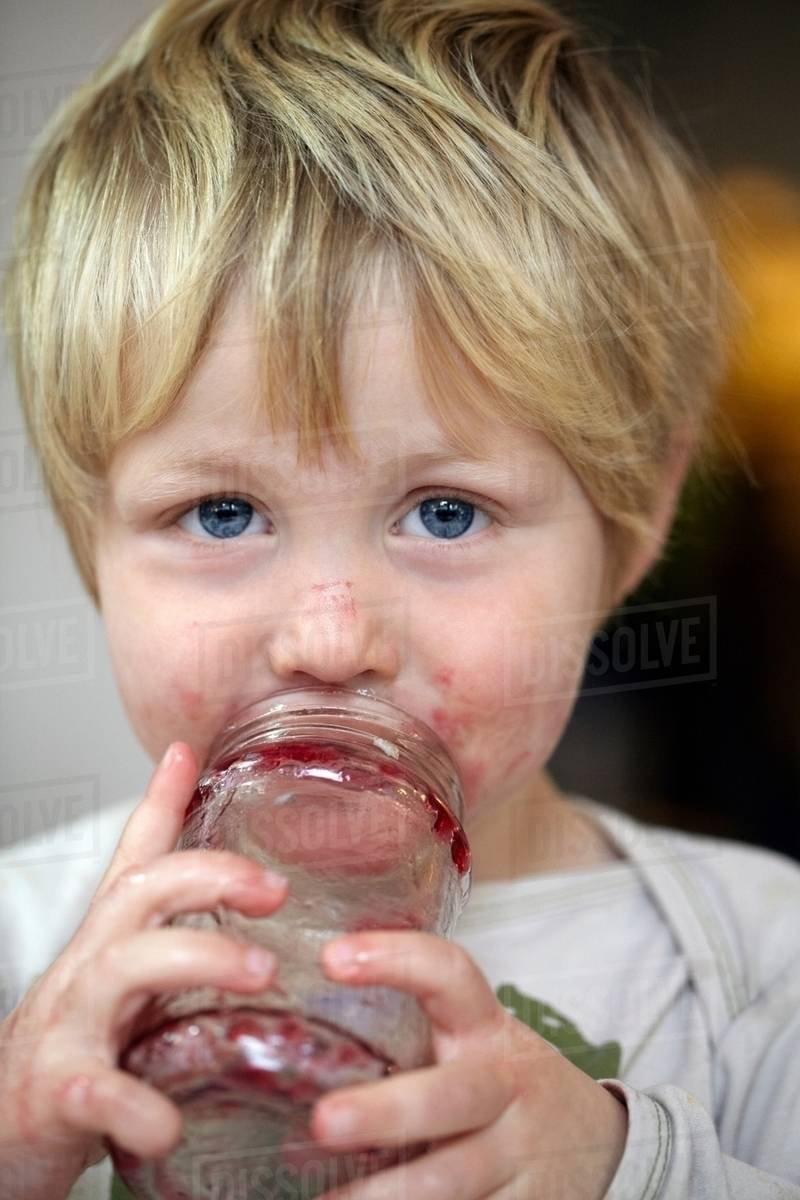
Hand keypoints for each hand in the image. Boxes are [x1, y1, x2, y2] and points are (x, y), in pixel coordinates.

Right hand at [0, 743, 287, 1199]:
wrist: (2, 1135)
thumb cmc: (75, 1050)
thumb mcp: (124, 981)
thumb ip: (169, 934)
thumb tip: (225, 888)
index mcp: (110, 944)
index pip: (136, 861)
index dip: (160, 803)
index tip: (186, 753)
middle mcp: (87, 971)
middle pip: (140, 894)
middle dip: (211, 875)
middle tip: (278, 889)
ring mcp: (68, 1027)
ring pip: (125, 967)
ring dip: (200, 956)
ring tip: (262, 972)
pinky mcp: (58, 1094)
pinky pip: (98, 1089)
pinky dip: (136, 1105)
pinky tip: (168, 1123)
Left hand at [311, 932, 628, 1199]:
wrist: (596, 1139)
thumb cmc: (503, 1083)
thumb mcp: (474, 1042)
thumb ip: (413, 1031)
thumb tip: (298, 1031)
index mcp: (486, 1029)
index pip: (449, 974)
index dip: (396, 959)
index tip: (332, 959)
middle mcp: (507, 1086)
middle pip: (451, 1097)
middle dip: (387, 1112)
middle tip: (323, 1121)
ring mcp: (520, 1154)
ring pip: (454, 1178)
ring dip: (386, 1196)